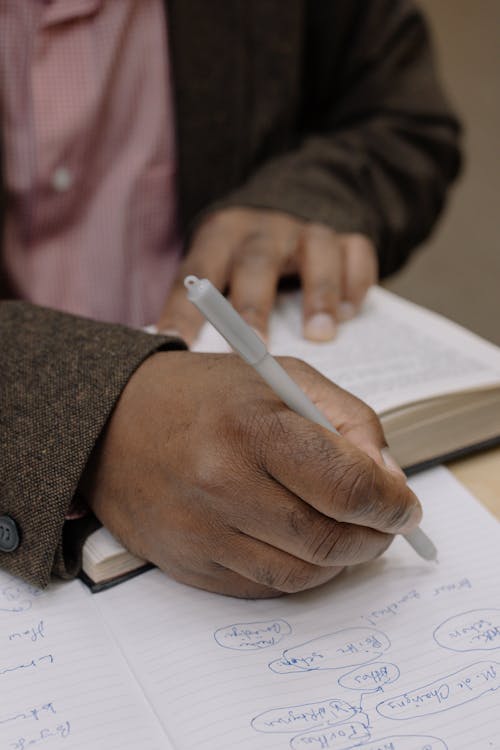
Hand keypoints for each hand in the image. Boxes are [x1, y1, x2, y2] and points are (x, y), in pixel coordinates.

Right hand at [81, 352, 419, 597]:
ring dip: (341, 562)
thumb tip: (388, 480)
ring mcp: (202, 530)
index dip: (392, 503)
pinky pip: (264, 588)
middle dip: (374, 539)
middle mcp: (224, 482)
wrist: (115, 422)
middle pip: (329, 540)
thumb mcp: (284, 376)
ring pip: (301, 576)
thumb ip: (349, 419)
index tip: (404, 506)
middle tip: (383, 526)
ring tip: (347, 536)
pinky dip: (298, 574)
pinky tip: (301, 546)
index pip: (349, 485)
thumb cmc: (205, 395)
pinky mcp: (188, 563)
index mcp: (254, 426)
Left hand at [157, 208, 376, 344]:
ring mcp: (305, 231)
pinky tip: (350, 313)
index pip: (196, 272)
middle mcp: (262, 230)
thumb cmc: (244, 264)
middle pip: (256, 263)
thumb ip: (210, 311)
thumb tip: (186, 362)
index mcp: (220, 237)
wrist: (293, 204)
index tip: (176, 345)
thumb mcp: (219, 275)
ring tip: (320, 336)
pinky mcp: (344, 236)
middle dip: (254, 308)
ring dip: (319, 293)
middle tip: (256, 349)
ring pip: (316, 251)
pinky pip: (356, 251)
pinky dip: (355, 282)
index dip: (185, 309)